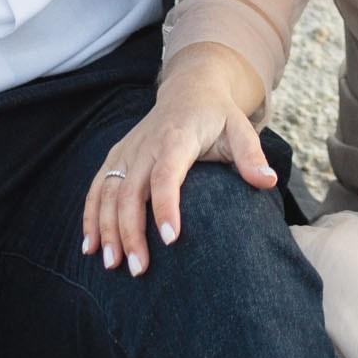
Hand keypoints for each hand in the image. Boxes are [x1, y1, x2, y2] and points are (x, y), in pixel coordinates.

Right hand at [82, 49, 273, 276]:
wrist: (189, 89)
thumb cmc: (217, 116)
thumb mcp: (240, 128)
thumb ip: (251, 155)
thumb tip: (267, 181)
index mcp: (177, 138)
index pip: (167, 174)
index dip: (166, 206)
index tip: (171, 239)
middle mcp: (146, 145)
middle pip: (131, 190)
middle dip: (131, 231)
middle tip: (139, 268)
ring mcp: (128, 151)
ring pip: (108, 191)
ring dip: (106, 229)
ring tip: (111, 264)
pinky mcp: (116, 156)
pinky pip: (96, 187)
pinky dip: (90, 216)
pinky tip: (90, 246)